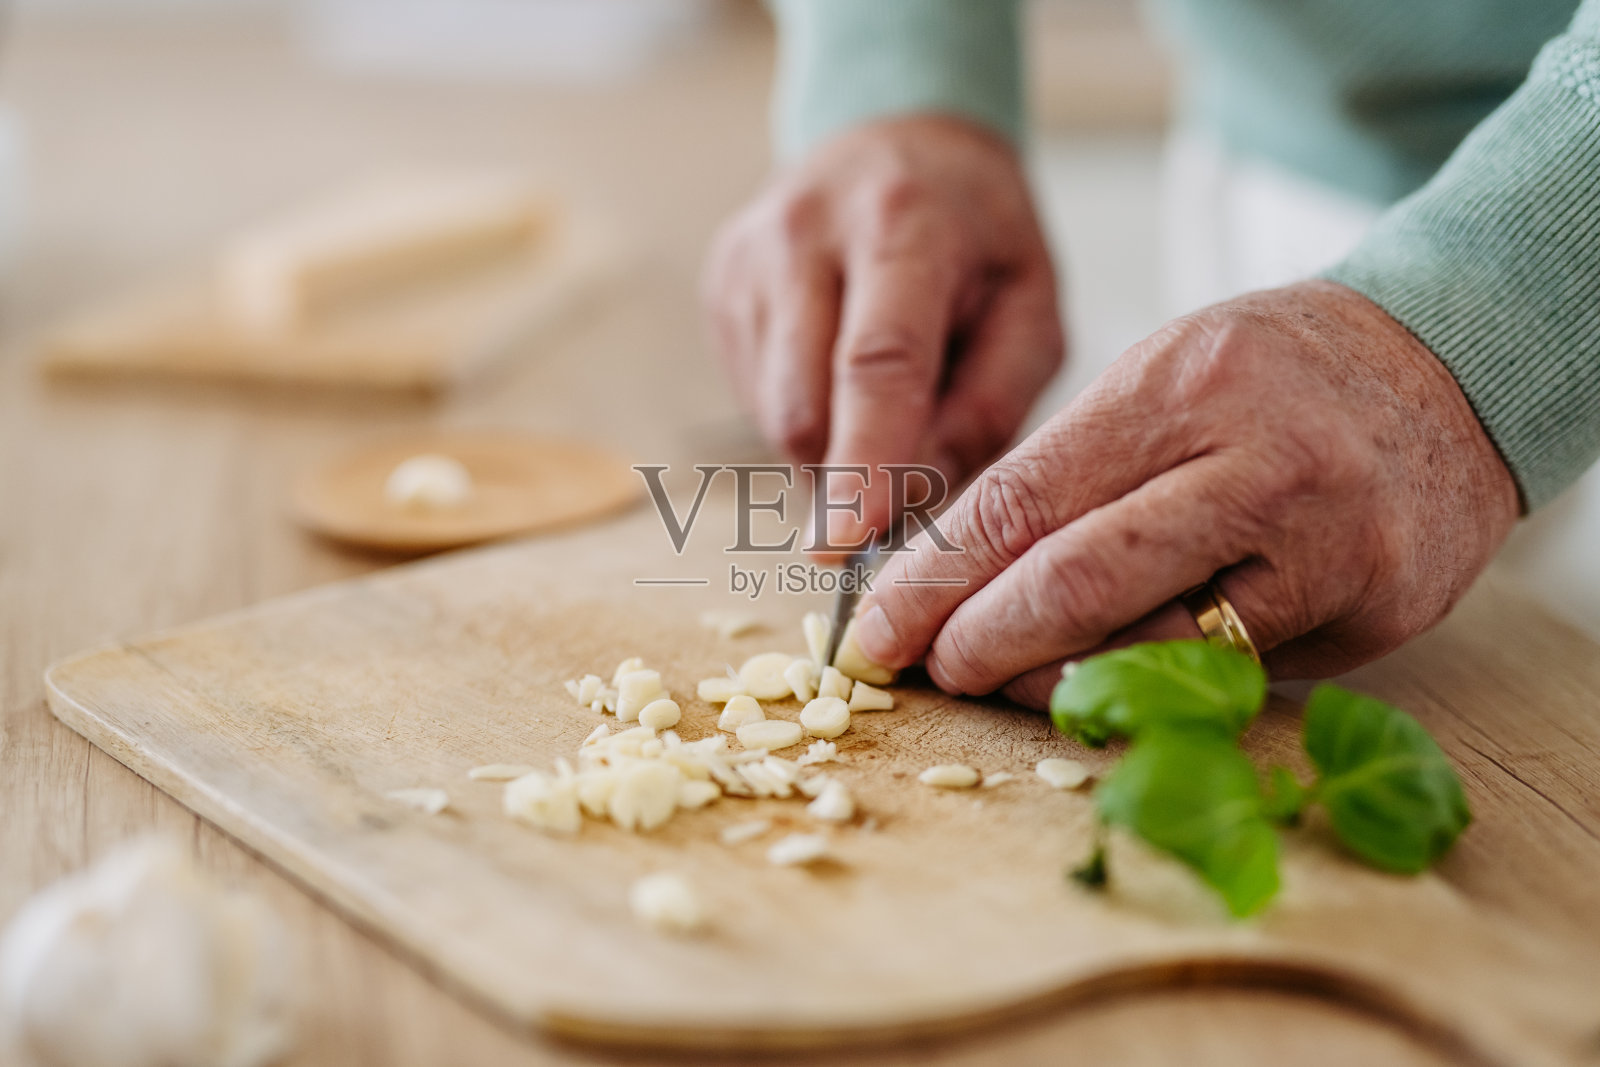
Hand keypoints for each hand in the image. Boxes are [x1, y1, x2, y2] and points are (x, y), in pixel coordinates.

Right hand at [702, 115, 1064, 545]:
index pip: (875, 362)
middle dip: (853, 470)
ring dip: (835, 440)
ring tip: (885, 386)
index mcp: (902, 222)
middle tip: (912, 467)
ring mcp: (747, 259)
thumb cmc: (977, 237)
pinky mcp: (719, 286)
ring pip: (777, 413)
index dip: (865, 462)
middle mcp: (805, 232)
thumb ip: (989, 406)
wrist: (897, 141)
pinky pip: (758, 398)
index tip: (850, 544)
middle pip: (808, 403)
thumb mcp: (1031, 307)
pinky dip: (808, 410)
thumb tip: (914, 499)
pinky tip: (840, 363)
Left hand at [851, 280, 1520, 705]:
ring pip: (1156, 651)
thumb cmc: (1274, 373)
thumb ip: (1067, 469)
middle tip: (927, 670)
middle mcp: (1255, 467)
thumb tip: (949, 574)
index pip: (1021, 501)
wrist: (1450, 367)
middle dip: (979, 644)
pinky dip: (1157, 689)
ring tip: (1003, 682)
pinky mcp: (1373, 611)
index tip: (873, 630)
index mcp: (1179, 389)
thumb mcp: (1160, 376)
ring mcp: (1325, 547)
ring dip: (1058, 683)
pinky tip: (1108, 688)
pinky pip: (1237, 675)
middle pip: (1078, 585)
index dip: (934, 582)